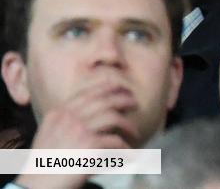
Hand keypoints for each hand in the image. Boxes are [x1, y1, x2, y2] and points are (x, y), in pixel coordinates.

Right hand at [14, 80, 138, 188]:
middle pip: (103, 101)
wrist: (38, 183)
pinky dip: (125, 147)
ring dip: (128, 125)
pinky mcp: (89, 146)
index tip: (120, 87)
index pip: (87, 92)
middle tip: (134, 103)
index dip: (107, 87)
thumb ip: (67, 118)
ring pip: (113, 118)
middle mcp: (68, 118)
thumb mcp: (50, 132)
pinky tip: (129, 153)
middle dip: (123, 99)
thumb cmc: (47, 161)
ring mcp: (79, 130)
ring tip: (134, 132)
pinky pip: (115, 141)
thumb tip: (94, 108)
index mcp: (59, 113)